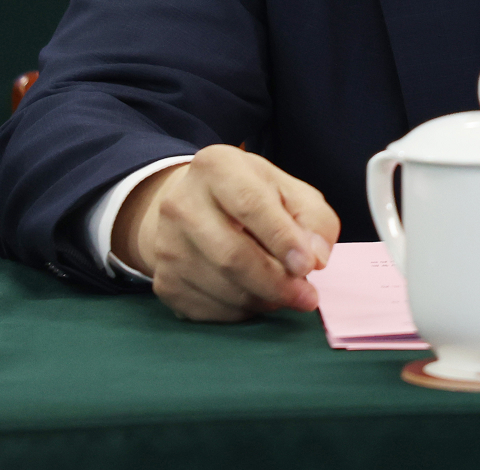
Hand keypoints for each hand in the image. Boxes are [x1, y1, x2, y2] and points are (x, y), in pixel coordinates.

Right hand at [115, 144, 339, 322]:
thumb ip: (313, 219)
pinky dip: (243, 311)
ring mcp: (167, 245)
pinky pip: (211, 310)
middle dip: (277, 283)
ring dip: (264, 299)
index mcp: (216, 167)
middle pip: (232, 255)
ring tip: (284, 292)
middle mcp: (181, 203)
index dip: (282, 239)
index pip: (250, 205)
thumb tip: (315, 259)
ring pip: (224, 289)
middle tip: (307, 297)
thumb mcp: (287, 189)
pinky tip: (255, 295)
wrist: (192, 207)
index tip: (308, 266)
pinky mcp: (164, 282)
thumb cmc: (249, 197)